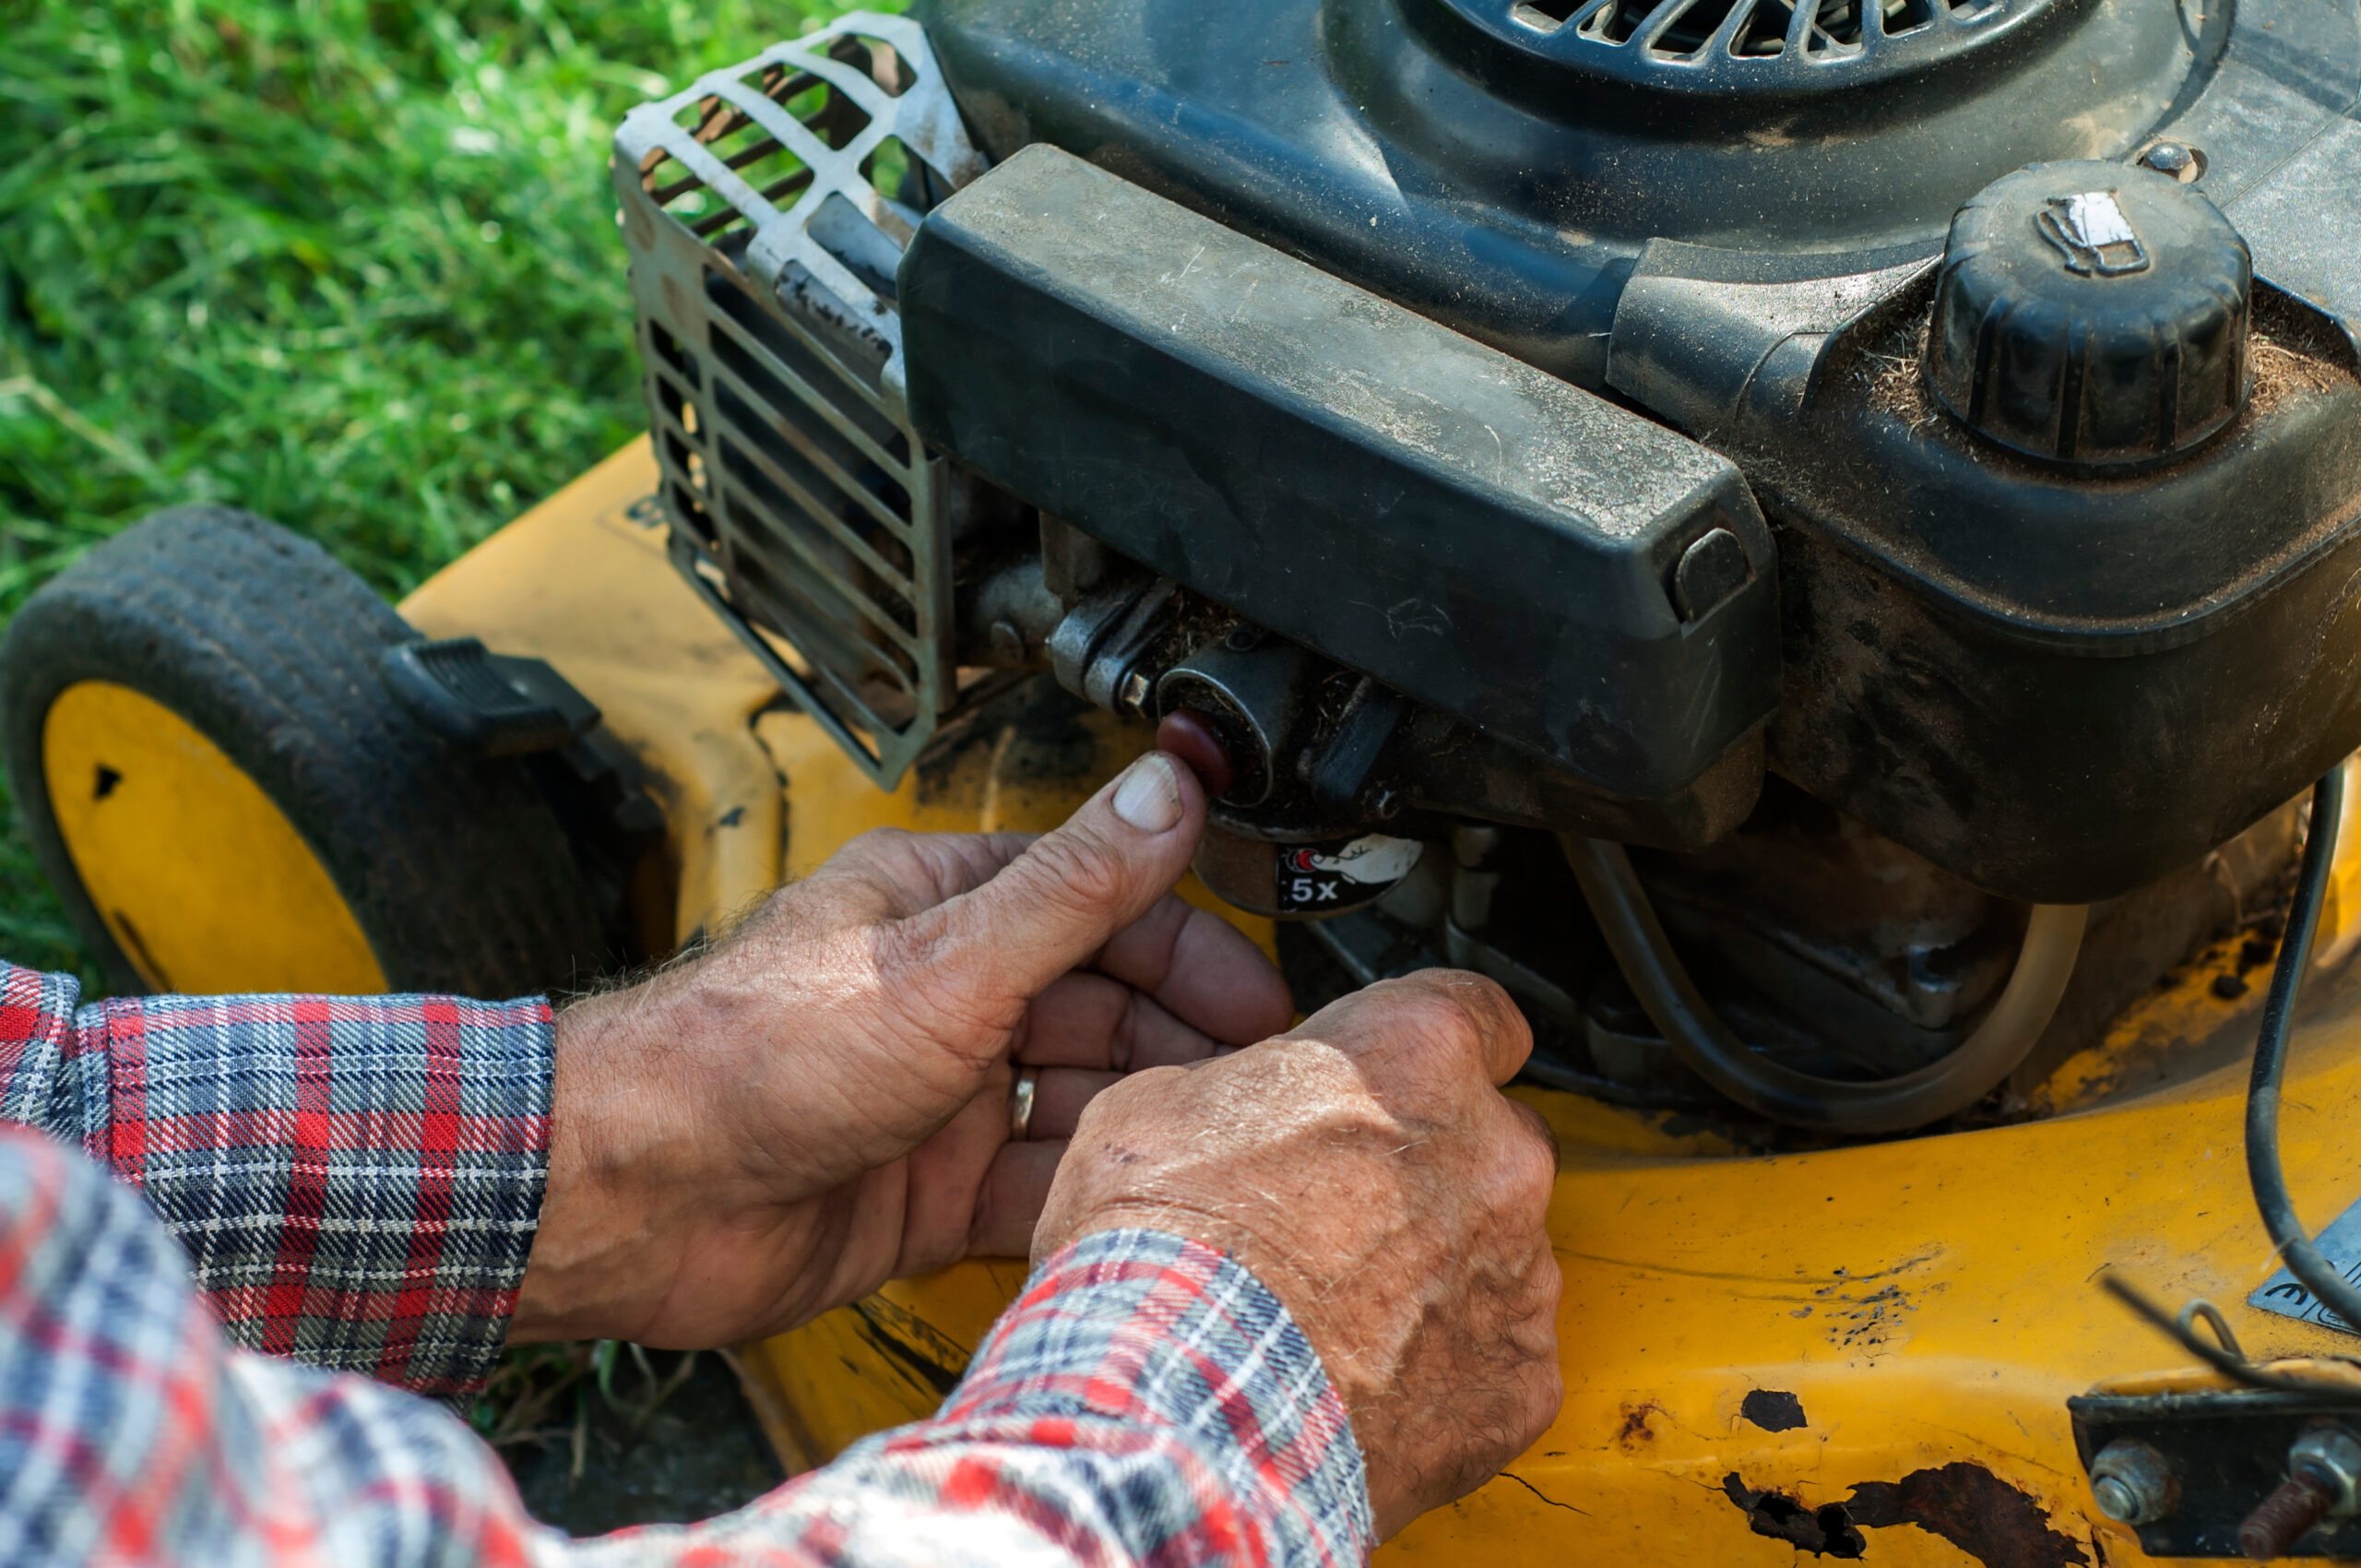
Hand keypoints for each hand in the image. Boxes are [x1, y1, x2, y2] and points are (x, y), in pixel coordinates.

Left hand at [510, 751, 1292, 1347]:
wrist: (634, 1198)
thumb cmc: (751, 1055)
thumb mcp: (947, 962)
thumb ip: (1074, 887)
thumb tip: (1168, 787)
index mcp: (945, 906)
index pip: (1103, 908)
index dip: (1191, 951)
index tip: (1263, 1000)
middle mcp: (947, 993)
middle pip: (1104, 1007)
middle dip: (1181, 1043)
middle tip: (1255, 1088)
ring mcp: (938, 1094)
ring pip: (1077, 1099)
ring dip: (1141, 1120)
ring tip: (1210, 1152)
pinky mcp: (926, 1189)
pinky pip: (1034, 1187)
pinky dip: (1084, 1196)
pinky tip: (1134, 1208)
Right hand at [1032, 970, 1562, 1539]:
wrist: (1177, 1410)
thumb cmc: (1164, 1258)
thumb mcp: (1160, 1105)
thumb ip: (1250, 1086)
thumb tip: (1248, 1103)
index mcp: (1417, 1054)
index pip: (1480, 1011)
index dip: (1434, 1047)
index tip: (1409, 1075)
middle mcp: (1496, 1153)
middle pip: (1492, 1139)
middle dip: (1430, 1169)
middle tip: (1337, 1210)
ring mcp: (1520, 1271)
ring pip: (1498, 1252)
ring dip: (1437, 1271)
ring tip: (1334, 1312)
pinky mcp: (1524, 1379)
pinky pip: (1500, 1357)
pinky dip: (1448, 1369)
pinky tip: (1363, 1380)